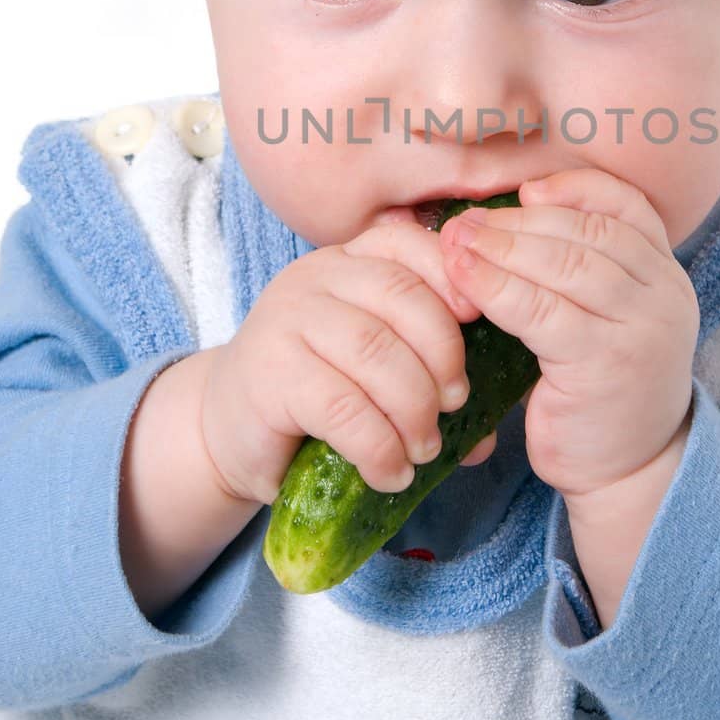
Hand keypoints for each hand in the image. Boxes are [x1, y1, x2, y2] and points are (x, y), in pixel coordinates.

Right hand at [199, 220, 492, 506]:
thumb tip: (488, 434)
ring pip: (375, 353)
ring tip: (423, 448)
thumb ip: (432, 383)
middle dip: (442, 358)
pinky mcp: (268, 374)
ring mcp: (286, 320)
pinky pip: (342, 407)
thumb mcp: (378, 373)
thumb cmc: (317, 396)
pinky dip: (379, 447)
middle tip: (454, 406)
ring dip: (414, 409)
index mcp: (350, 261)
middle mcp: (316, 278)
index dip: (453, 279)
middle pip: (401, 298)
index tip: (481, 321)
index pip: (410, 247)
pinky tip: (390, 472)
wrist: (231, 430)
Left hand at [440, 167, 697, 500]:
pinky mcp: (606, 362)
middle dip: (518, 220)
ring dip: (501, 247)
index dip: (572, 189)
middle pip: (588, 230)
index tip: (522, 189)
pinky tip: (462, 279)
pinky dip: (496, 287)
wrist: (628, 472)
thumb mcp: (602, 320)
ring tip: (453, 242)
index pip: (626, 206)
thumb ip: (576, 270)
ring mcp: (641, 328)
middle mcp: (665, 295)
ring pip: (565, 263)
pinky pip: (541, 310)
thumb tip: (499, 218)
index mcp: (666, 275)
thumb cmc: (599, 390)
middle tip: (462, 220)